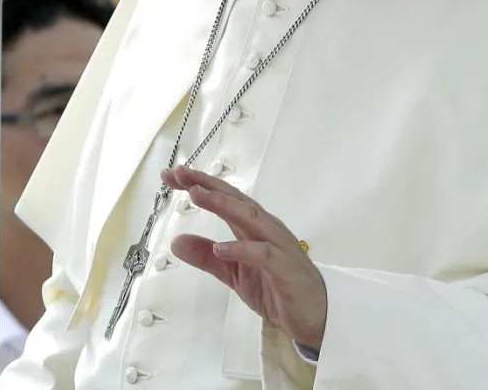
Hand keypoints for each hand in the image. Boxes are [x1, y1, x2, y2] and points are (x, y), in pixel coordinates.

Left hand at [163, 166, 327, 349]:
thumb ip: (206, 257)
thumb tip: (176, 242)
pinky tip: (221, 248)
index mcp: (252, 227)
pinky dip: (242, 249)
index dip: (198, 184)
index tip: (171, 176)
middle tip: (180, 174)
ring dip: (223, 204)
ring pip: (250, 218)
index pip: (224, 198)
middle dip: (207, 184)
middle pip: (235, 199)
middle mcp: (265, 228)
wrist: (316, 314)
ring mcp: (277, 246)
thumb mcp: (233, 274)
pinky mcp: (285, 269)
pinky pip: (263, 255)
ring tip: (196, 195)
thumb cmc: (277, 288)